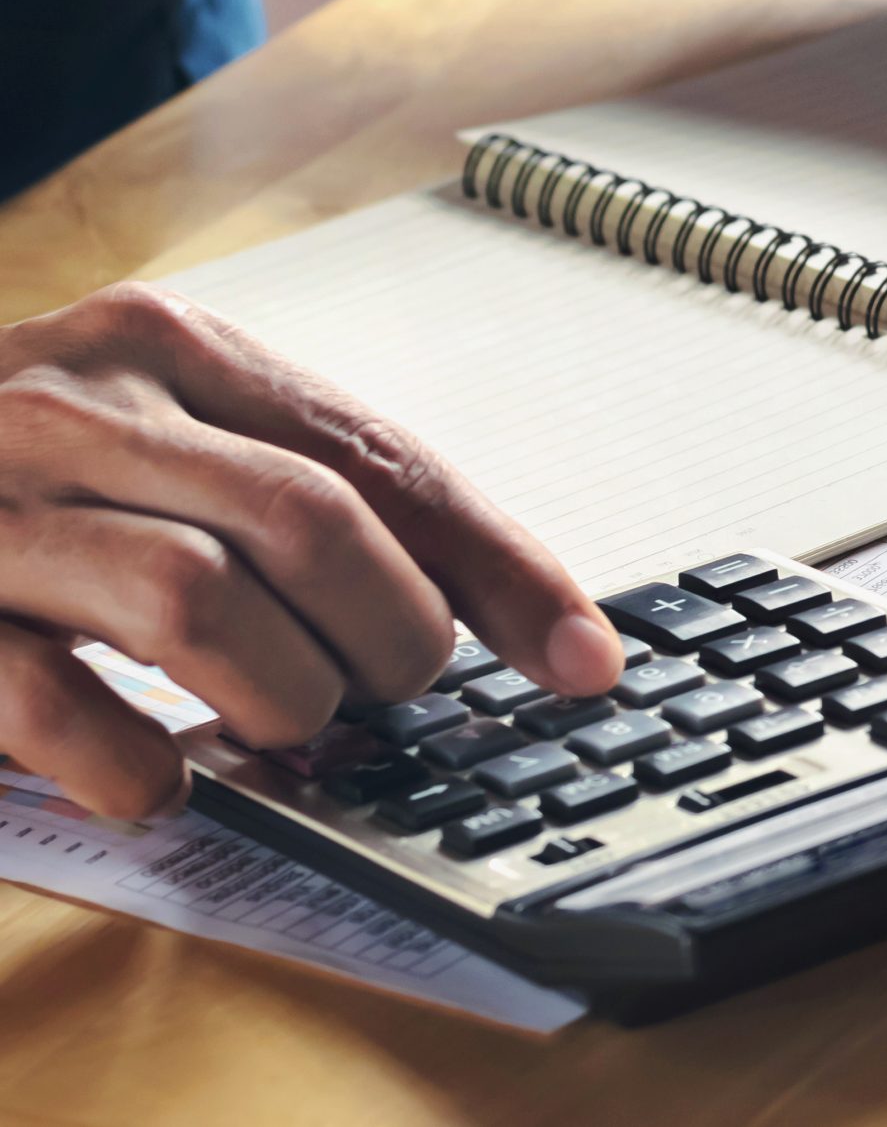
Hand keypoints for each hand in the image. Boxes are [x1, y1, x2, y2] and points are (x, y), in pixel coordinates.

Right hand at [0, 285, 623, 819]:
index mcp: (171, 349)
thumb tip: (487, 609)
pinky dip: (133, 762)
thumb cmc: (12, 475)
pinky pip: (48, 700)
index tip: (587, 657)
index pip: (385, 458)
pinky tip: (158, 778)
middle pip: (313, 522)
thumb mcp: (161, 438)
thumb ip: (295, 493)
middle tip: (391, 693)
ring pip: (201, 602)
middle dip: (391, 637)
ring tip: (286, 727)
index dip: (504, 569)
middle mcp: (80, 402)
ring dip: (281, 696)